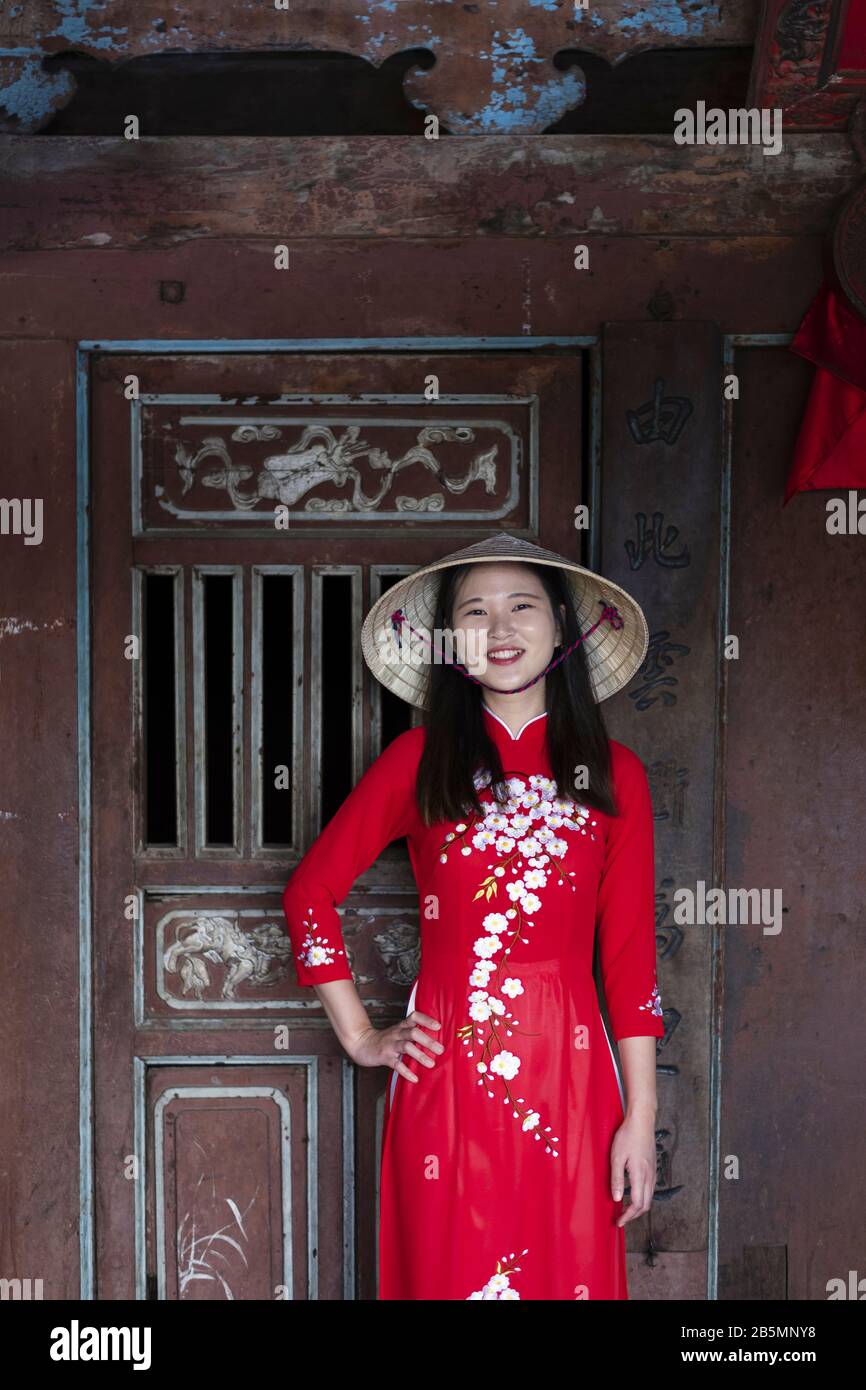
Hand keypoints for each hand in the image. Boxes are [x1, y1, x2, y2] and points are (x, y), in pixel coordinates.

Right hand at [348, 1009, 443, 1083]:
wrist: (361, 1043)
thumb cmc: (384, 1039)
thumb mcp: (397, 1032)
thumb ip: (412, 1033)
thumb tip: (434, 1040)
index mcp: (401, 1026)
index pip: (414, 1017)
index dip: (426, 1020)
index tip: (438, 1026)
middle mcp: (396, 1034)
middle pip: (413, 1033)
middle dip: (428, 1041)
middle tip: (440, 1049)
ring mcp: (390, 1045)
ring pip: (406, 1047)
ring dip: (420, 1055)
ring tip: (431, 1064)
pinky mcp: (384, 1057)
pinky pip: (396, 1064)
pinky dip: (406, 1071)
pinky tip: (414, 1078)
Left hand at [610, 1110, 655, 1225]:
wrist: (642, 1121)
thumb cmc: (628, 1136)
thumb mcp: (617, 1157)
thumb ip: (617, 1179)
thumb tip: (617, 1199)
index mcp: (640, 1175)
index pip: (637, 1204)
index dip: (628, 1217)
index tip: (619, 1223)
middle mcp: (650, 1176)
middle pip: (645, 1205)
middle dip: (634, 1215)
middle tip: (621, 1219)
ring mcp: (653, 1172)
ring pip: (649, 1197)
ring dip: (638, 1207)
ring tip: (625, 1209)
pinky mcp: (653, 1168)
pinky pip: (650, 1189)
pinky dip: (642, 1197)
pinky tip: (633, 1194)